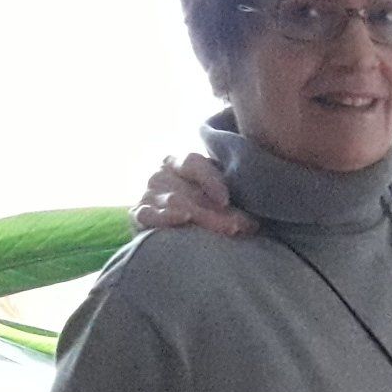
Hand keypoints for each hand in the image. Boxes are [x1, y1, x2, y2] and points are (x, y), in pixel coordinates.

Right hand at [132, 153, 255, 236]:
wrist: (178, 228)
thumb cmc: (203, 208)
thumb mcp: (218, 201)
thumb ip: (232, 207)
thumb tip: (251, 223)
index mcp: (179, 162)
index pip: (193, 163)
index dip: (211, 180)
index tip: (227, 200)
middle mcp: (161, 175)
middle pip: (187, 190)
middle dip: (213, 211)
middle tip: (235, 226)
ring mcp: (148, 194)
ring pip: (174, 203)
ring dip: (200, 217)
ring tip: (223, 228)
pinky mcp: (139, 214)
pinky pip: (147, 215)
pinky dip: (164, 217)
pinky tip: (183, 219)